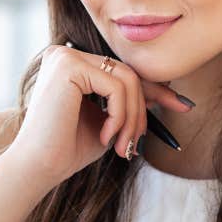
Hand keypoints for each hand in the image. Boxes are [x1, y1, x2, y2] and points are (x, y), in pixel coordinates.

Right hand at [4, 43, 192, 190]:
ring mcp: (64, 56)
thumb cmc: (67, 150)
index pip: (121, 72)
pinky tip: (105, 136)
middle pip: (127, 73)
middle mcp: (65, 53)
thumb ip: (128, 102)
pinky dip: (119, 115)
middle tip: (134, 145)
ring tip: (121, 145)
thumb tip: (167, 91)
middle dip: (141, 111)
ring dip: (132, 117)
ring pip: (126, 79)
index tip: (183, 106)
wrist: (37, 168)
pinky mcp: (67, 65)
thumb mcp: (107, 122)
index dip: (154, 90)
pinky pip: (115, 86)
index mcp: (71, 64)